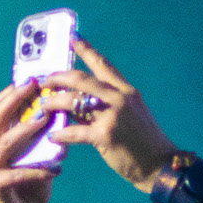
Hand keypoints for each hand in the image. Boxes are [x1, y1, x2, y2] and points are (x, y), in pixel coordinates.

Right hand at [0, 83, 59, 202]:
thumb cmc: (30, 193)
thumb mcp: (39, 161)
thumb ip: (45, 142)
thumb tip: (63, 118)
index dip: (13, 91)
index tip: (33, 76)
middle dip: (15, 98)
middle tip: (35, 85)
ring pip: (3, 142)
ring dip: (24, 129)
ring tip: (44, 120)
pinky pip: (15, 175)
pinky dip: (36, 171)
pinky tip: (55, 170)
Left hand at [37, 39, 178, 188]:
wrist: (160, 165)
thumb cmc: (143, 142)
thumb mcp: (128, 115)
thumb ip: (104, 105)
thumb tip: (75, 101)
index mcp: (125, 91)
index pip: (103, 65)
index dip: (86, 50)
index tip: (73, 37)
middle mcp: (119, 98)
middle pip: (81, 79)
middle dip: (58, 77)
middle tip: (44, 80)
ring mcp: (113, 116)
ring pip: (73, 101)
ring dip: (54, 103)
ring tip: (42, 107)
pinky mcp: (105, 136)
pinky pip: (74, 131)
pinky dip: (61, 134)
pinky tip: (53, 136)